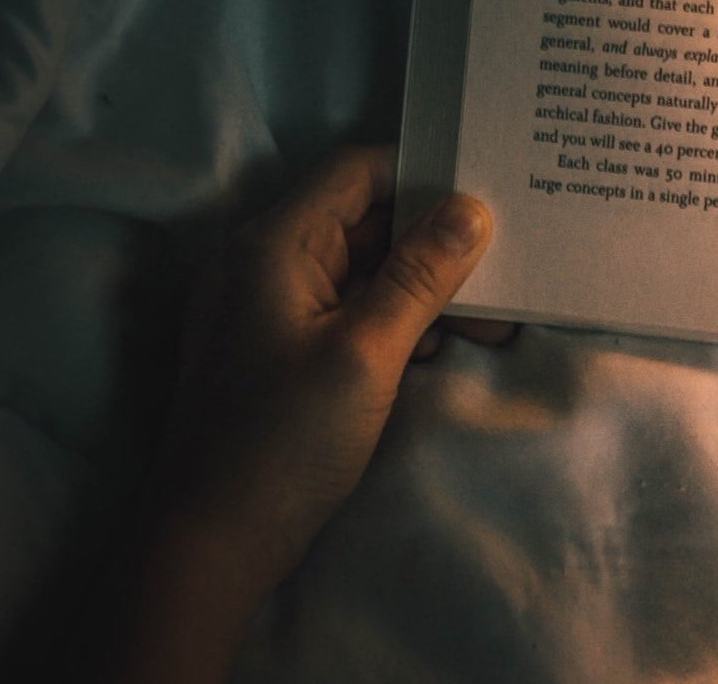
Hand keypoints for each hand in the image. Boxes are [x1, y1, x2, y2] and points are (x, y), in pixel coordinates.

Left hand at [147, 146, 493, 597]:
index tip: (490, 190)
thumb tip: (473, 208)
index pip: (357, 171)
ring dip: (425, 288)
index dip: (424, 172)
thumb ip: (421, 274)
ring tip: (491, 321)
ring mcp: (269, 307)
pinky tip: (442, 348)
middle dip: (437, 241)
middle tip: (507, 267)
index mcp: (273, 245)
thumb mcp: (367, 351)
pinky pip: (349, 308)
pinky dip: (397, 319)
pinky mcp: (280, 348)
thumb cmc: (284, 440)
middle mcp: (265, 263)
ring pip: (364, 268)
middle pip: (365, 219)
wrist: (211, 546)